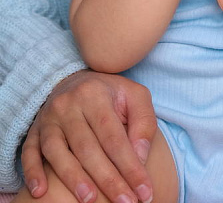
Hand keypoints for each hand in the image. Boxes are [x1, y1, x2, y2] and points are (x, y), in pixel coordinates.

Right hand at [21, 70, 156, 202]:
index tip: (144, 192)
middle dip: (107, 179)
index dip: (130, 166)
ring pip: (57, 151)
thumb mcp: (135, 97)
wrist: (75, 81)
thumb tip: (139, 157)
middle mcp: (69, 104)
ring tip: (90, 200)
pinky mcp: (34, 130)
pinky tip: (41, 192)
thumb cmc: (111, 95)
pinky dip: (33, 172)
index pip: (114, 137)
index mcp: (96, 94)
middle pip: (87, 148)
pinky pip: (29, 152)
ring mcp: (48, 118)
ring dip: (73, 178)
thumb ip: (144, 123)